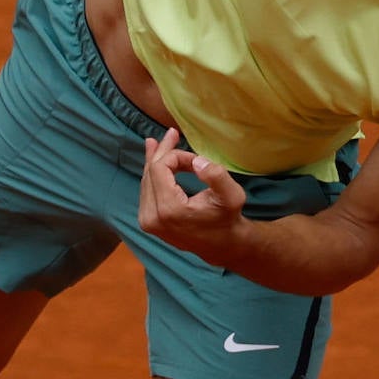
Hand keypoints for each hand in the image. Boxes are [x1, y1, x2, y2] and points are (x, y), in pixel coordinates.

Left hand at [138, 127, 248, 265]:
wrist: (222, 245)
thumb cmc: (227, 218)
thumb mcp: (232, 196)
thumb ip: (217, 176)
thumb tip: (196, 161)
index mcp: (169, 210)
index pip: (160, 167)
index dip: (177, 156)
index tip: (195, 160)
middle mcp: (152, 217)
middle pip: (150, 172)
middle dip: (163, 152)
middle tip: (172, 133)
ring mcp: (147, 221)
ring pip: (146, 179)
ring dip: (157, 160)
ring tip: (161, 141)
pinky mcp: (147, 222)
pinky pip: (146, 189)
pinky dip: (153, 173)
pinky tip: (154, 158)